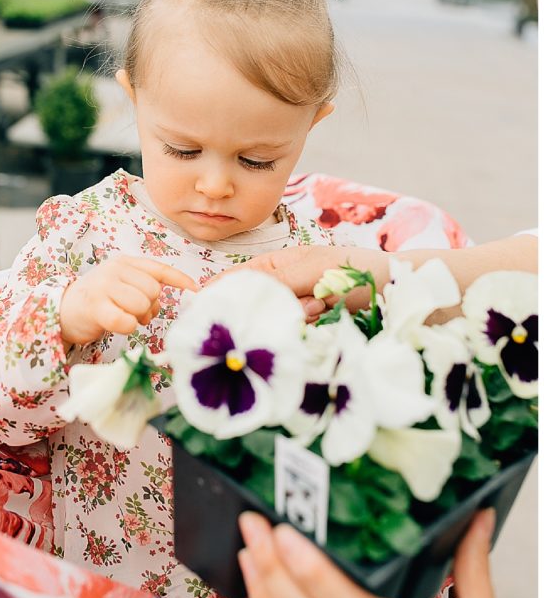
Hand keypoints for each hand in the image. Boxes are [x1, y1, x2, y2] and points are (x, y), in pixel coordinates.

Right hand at [60, 256, 196, 345]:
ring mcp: (104, 287)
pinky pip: (126, 321)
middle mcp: (115, 270)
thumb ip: (144, 286)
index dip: (179, 279)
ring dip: (138, 318)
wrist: (62, 310)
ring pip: (142, 304)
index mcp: (124, 263)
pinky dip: (127, 327)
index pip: (158, 268)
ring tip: (126, 317)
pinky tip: (117, 324)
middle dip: (150, 306)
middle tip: (137, 313)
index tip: (195, 289)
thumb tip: (170, 299)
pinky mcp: (95, 307)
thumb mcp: (121, 285)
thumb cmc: (99, 300)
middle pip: (153, 290)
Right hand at [224, 245, 390, 321]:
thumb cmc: (355, 269)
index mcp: (275, 263)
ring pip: (275, 322)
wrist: (396, 290)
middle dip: (272, 307)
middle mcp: (281, 286)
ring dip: (296, 318)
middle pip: (254, 305)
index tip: (201, 308)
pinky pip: (294, 334)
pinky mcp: (309, 327)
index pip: (235, 278)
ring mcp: (295, 308)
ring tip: (322, 306)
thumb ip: (274, 280)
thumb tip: (235, 290)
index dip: (217, 292)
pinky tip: (326, 317)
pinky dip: (308, 329)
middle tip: (302, 301)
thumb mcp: (312, 269)